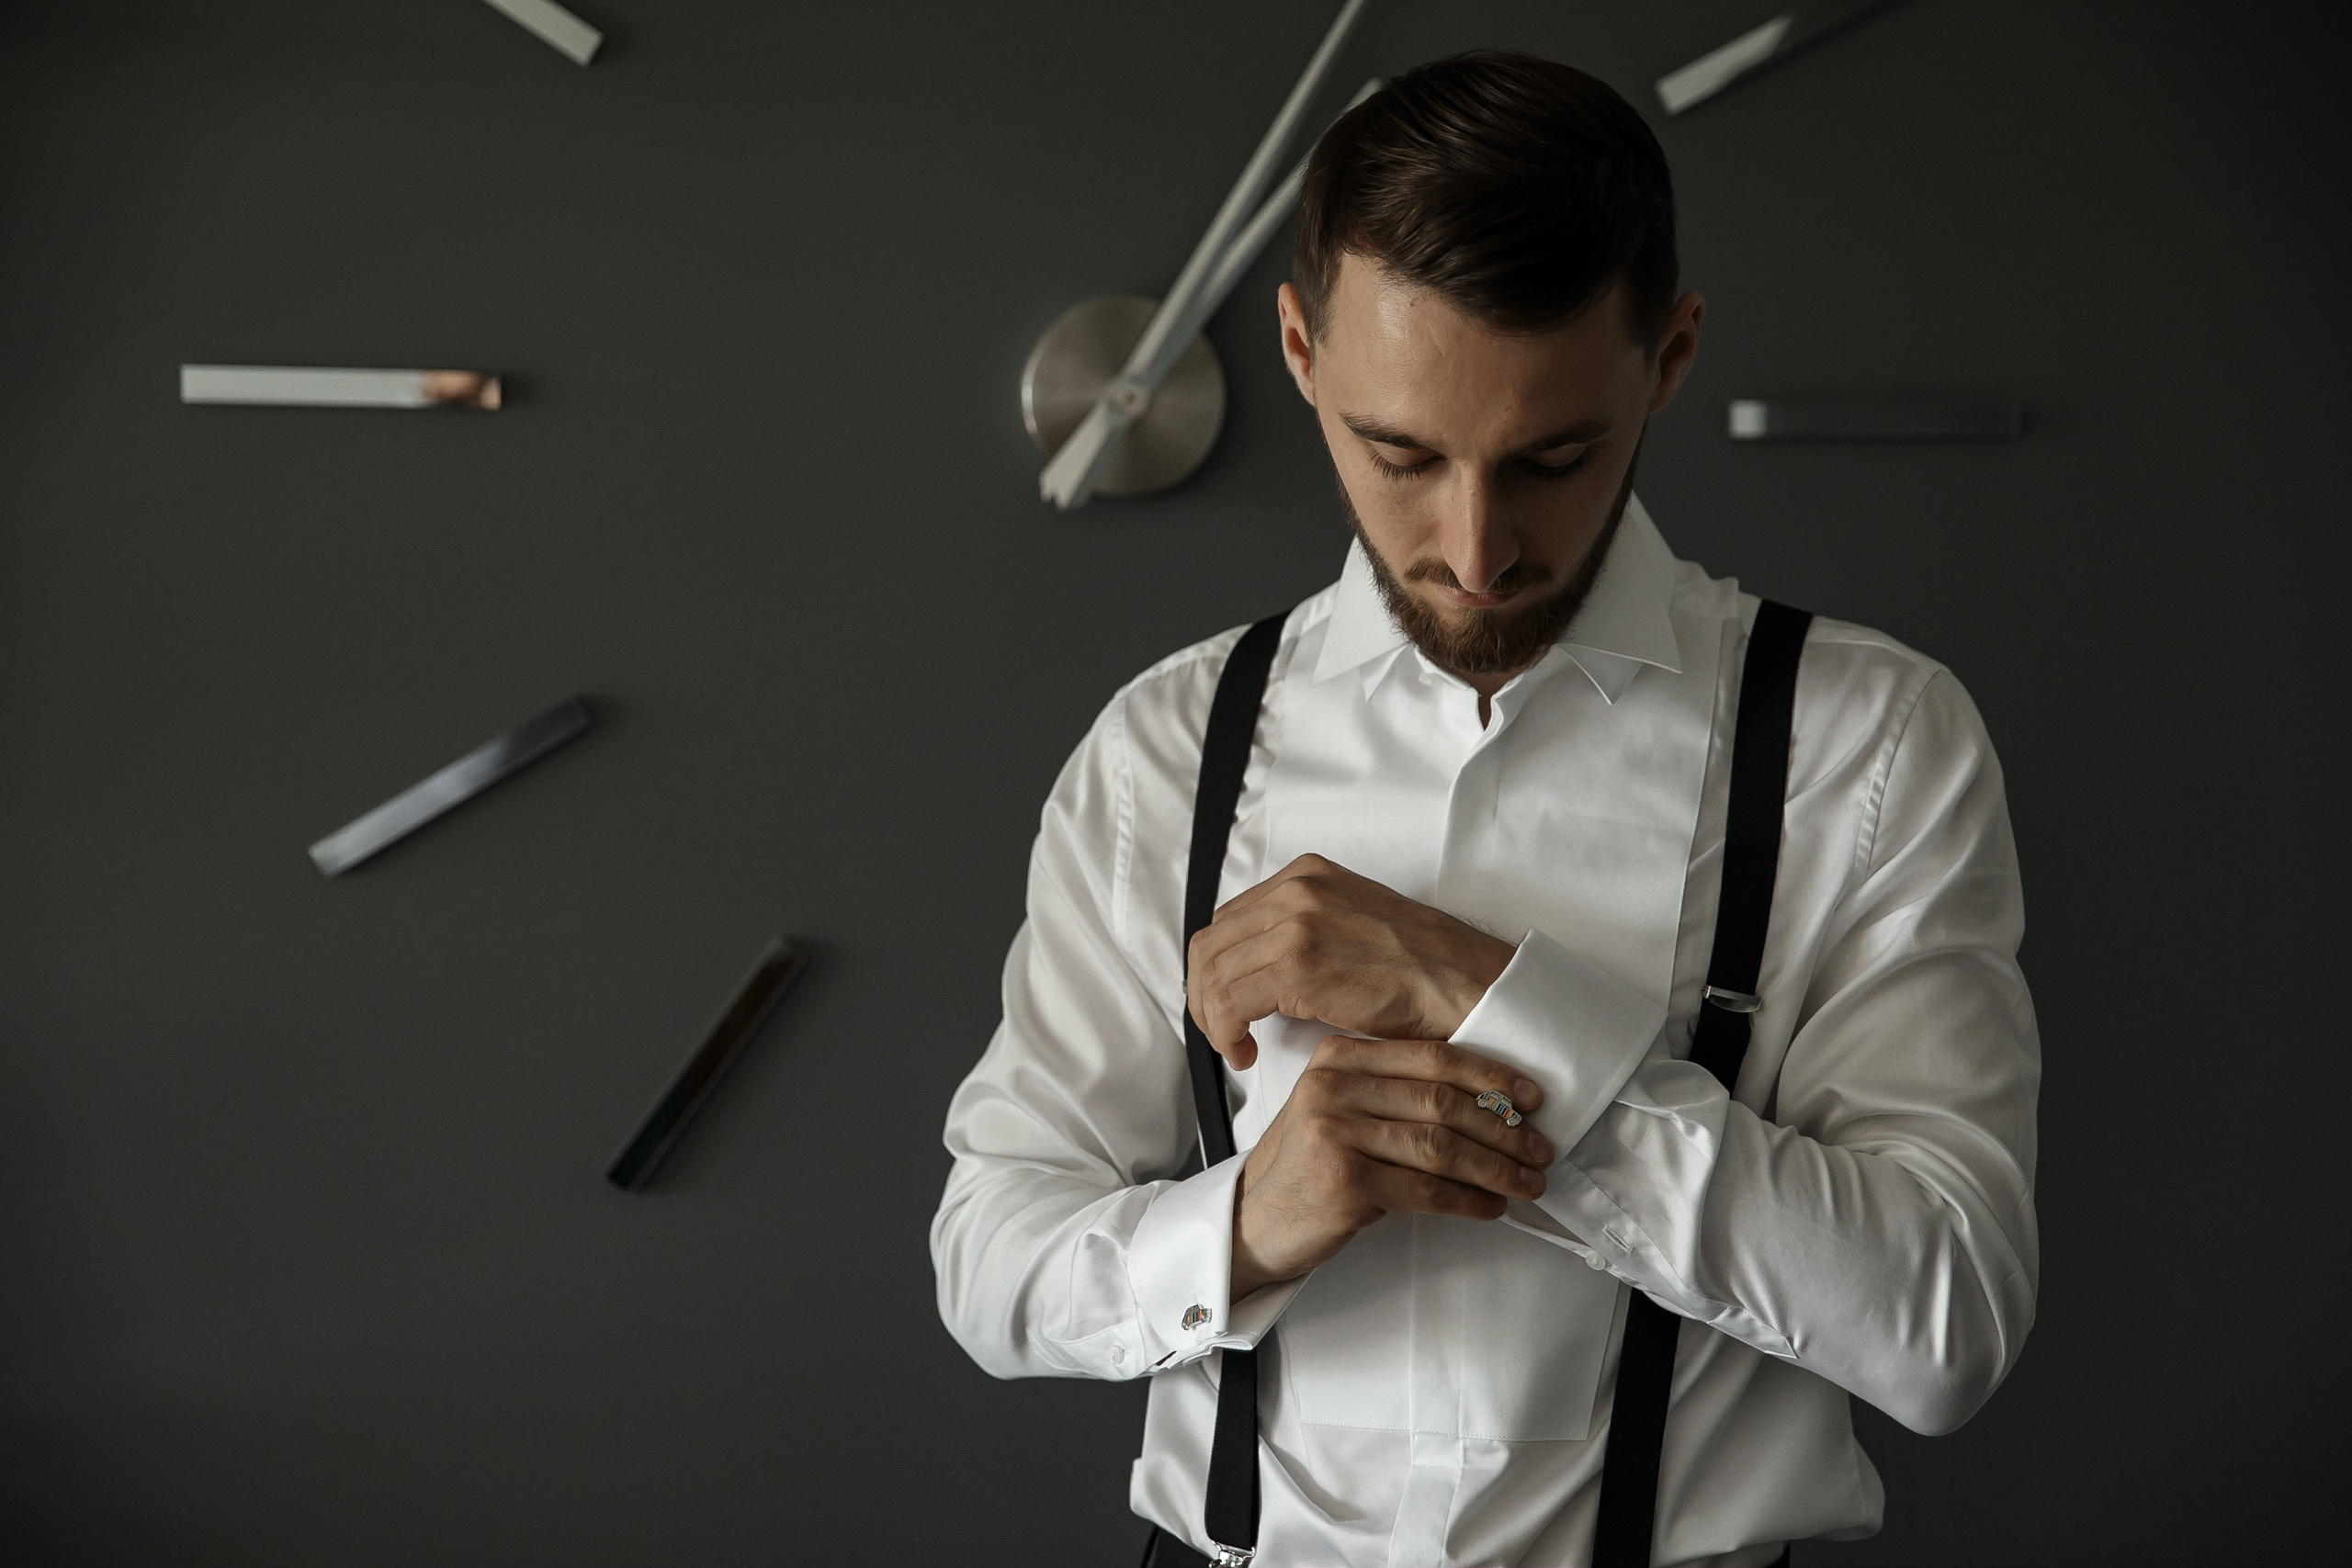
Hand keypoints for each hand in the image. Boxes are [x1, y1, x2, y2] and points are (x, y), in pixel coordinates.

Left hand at [1188, 854, 1514, 1069]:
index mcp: (1306, 874)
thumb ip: (1303, 928)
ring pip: (1213, 975)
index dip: (1217, 966)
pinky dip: (1225, 1033)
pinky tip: (1245, 1053)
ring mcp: (1294, 924)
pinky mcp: (1296, 966)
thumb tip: (1258, 965)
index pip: (1229, 919)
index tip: (1225, 1001)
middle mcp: (1295, 889)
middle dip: (1205, 993)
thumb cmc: (1419, 967)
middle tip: (1220, 1030)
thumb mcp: (1351, 922)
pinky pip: (1229, 1002)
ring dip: (1213, 1019)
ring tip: (1234, 1047)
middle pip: (1212, 944)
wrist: (1463, 983)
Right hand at [1231, 1035, 1552, 1297]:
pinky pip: (1426, 1189)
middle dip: (1503, 1128)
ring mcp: (1335, 1131)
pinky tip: (1490, 1207)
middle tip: (1540, 1150)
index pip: (1433, 1058)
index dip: (1491, 1077)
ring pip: (1441, 1145)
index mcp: (1338, 1056)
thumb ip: (1397, 1095)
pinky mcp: (1343, 1180)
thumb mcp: (1341, 1111)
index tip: (1532, 1099)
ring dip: (1496, 1168)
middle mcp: (1333, 1086)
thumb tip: (1492, 1106)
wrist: (1253, 1220)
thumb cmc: (1310, 1167)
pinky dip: (1467, 1201)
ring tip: (1526, 1183)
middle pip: (1442, 1101)